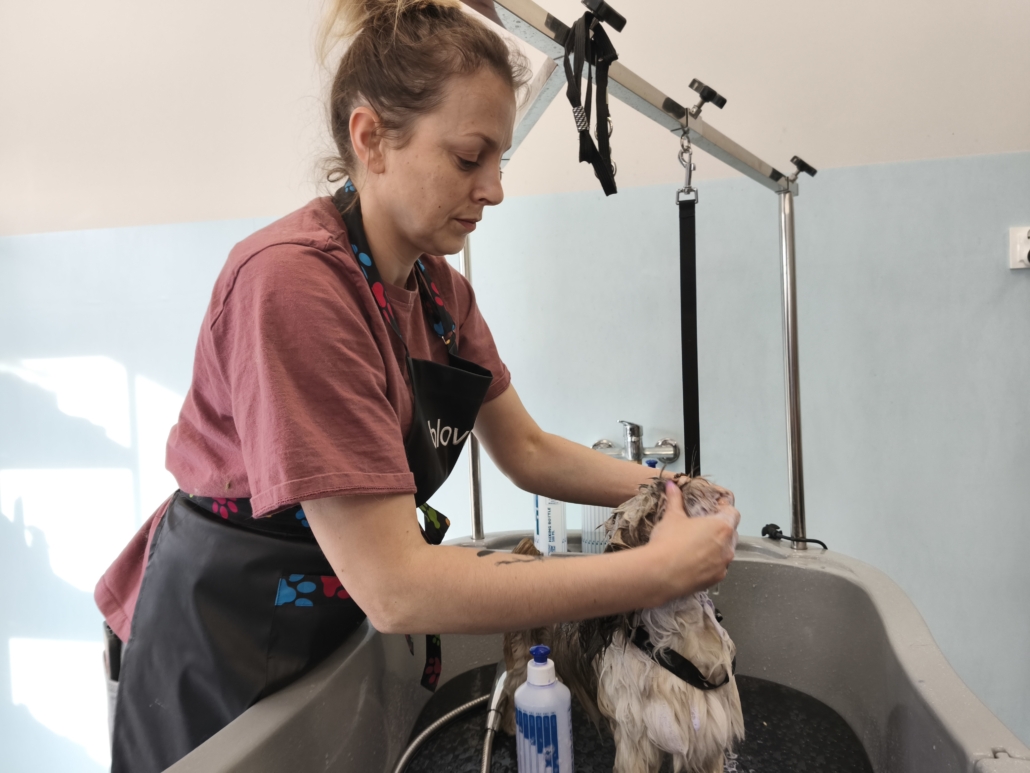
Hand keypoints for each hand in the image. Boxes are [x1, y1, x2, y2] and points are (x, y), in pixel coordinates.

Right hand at [647, 481, 738, 599]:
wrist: (660, 574)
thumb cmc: (668, 541)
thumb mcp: (671, 517)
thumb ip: (675, 499)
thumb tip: (671, 485)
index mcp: (721, 526)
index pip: (733, 513)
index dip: (724, 510)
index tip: (713, 510)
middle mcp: (728, 546)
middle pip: (731, 533)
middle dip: (720, 529)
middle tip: (702, 528)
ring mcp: (723, 565)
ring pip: (725, 552)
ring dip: (716, 547)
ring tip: (695, 547)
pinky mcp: (716, 580)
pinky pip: (718, 568)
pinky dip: (710, 564)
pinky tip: (693, 563)